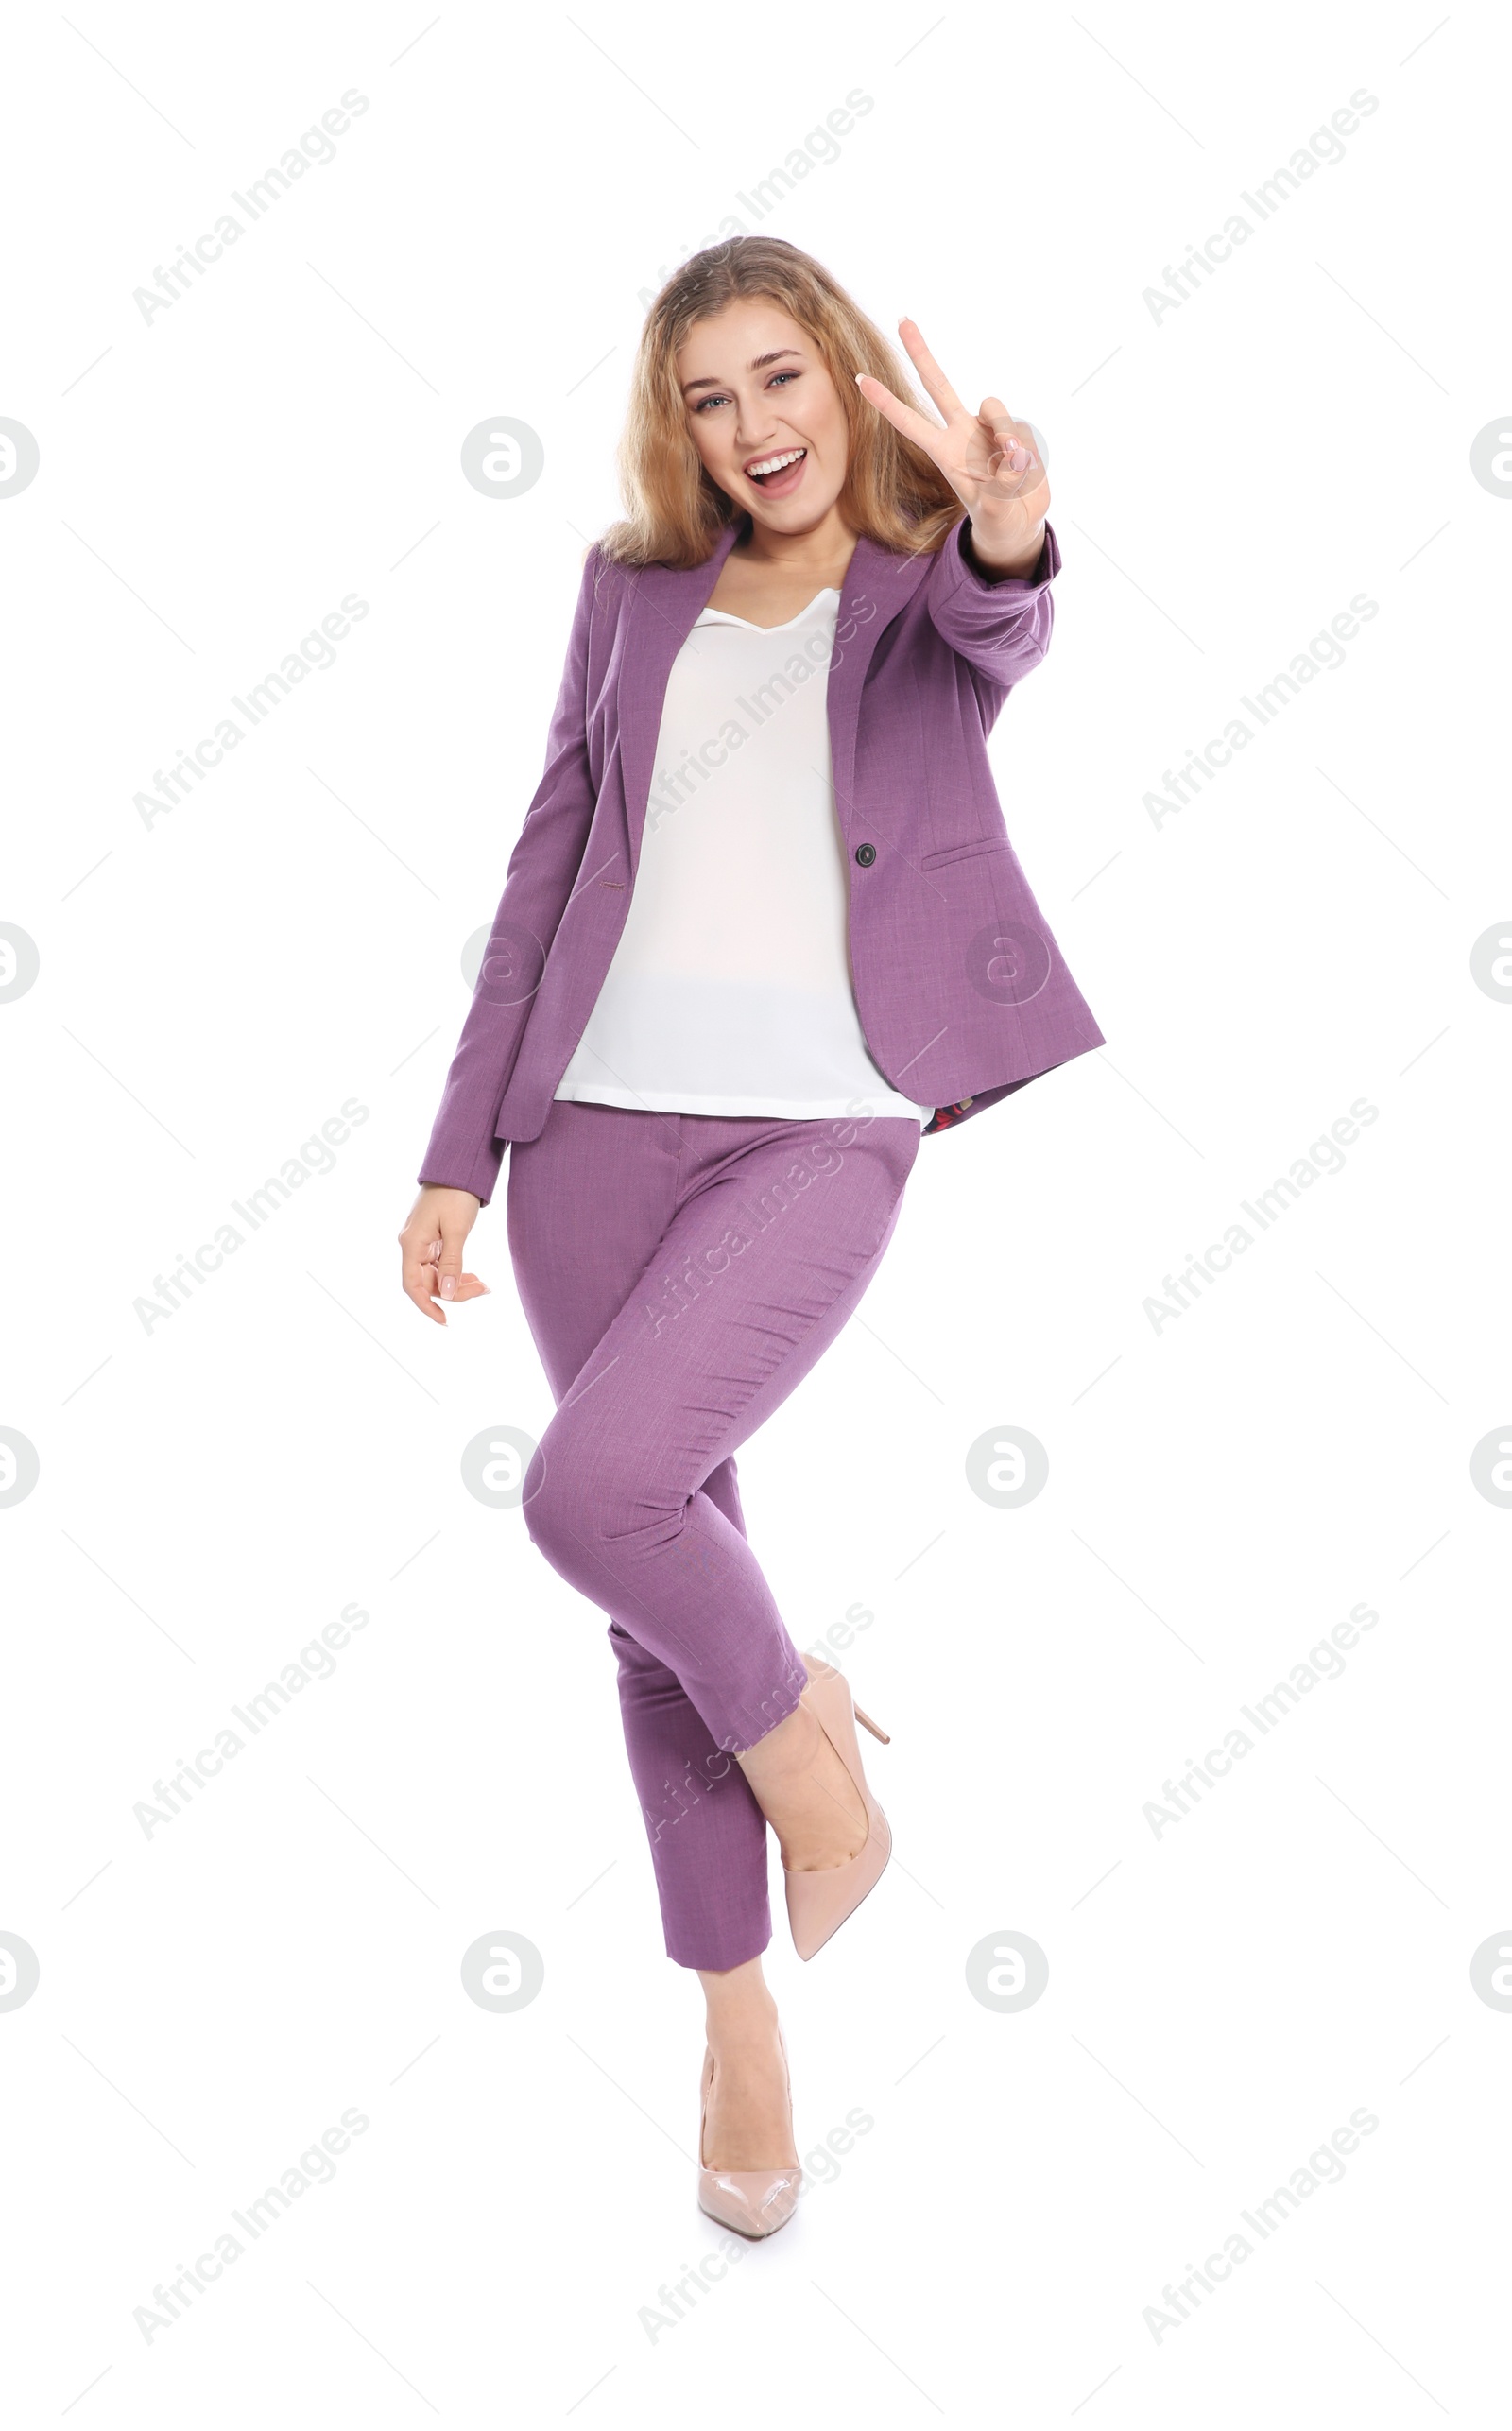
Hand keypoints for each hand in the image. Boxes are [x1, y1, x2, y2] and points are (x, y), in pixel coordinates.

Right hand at [400, 1185, 488, 1324]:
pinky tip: (475, 1276)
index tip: (445, 1321)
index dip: (426, 1306)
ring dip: (458, 1283)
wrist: (458, 1167)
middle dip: (454, 1292)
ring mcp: (422, 1242)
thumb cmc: (455, 1193)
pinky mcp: (432, 1238)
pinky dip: (458, 1272)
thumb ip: (452, 1263)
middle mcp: (412, 1245)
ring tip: (484, 1285)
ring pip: (436, 1275)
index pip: (412, 1285)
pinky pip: (441, 1264)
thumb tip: (448, 1293)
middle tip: (483, 1290)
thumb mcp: (457, 1230)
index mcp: (412, 1243)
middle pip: (427, 1282)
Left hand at [855, 318, 1049, 572]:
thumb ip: (1000, 488)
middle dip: (922, 354)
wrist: (1020, 522)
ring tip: (1012, 466)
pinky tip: (1025, 473)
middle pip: (939, 385)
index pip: (910, 422)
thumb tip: (1012, 458)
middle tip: (902, 320)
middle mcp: (964, 433)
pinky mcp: (1016, 430)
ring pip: (994, 408)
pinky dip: (1025, 455)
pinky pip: (1022, 431)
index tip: (860, 379)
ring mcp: (990, 430)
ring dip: (1005, 434)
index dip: (886, 402)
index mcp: (945, 452)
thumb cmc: (997, 520)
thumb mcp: (994, 513)